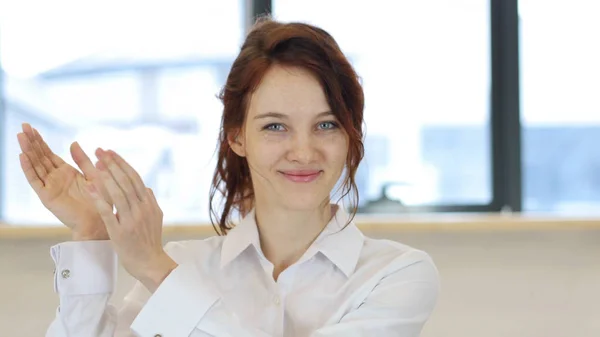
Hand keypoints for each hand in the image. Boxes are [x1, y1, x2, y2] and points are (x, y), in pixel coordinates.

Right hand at [17, 123, 111, 240]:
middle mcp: (55, 178)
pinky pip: (35, 180)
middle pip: (40, 157)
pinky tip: (23, 156)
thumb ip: (83, 160)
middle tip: (23, 126)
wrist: (100, 220)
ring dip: (28, 151)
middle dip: (32, 142)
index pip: (49, 154)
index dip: (40, 141)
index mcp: (66, 172)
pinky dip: (29, 168)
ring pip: (36, 165)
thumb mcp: (94, 175)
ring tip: (20, 136)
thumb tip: (73, 143)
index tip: (31, 127)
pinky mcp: (47, 196)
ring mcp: (50, 187)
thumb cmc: (101, 200)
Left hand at [87, 149, 176, 292]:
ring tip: (95, 163)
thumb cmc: (150, 241)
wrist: (150, 263)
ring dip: (106, 176)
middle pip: (126, 181)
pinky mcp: (120, 232)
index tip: (111, 152)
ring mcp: (131, 220)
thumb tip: (145, 188)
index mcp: (149, 204)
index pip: (135, 178)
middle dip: (112, 164)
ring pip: (118, 193)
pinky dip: (98, 198)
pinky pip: (107, 211)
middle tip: (100, 151)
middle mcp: (141, 209)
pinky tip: (89, 187)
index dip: (122, 164)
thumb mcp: (156, 218)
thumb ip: (150, 202)